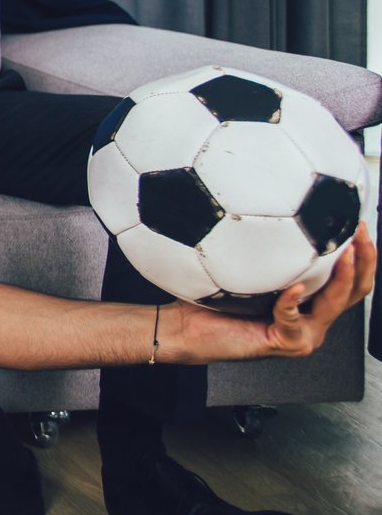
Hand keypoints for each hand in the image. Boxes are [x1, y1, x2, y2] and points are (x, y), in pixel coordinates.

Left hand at [165, 223, 375, 364]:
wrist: (187, 327)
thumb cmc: (212, 300)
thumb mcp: (246, 268)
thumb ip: (265, 251)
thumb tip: (269, 208)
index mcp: (308, 302)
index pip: (348, 279)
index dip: (362, 254)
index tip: (359, 224)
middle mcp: (312, 319)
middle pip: (354, 291)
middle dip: (364, 260)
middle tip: (361, 233)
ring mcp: (303, 333)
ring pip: (335, 304)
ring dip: (343, 277)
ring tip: (344, 253)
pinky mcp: (286, 343)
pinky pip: (293, 318)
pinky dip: (293, 301)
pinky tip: (294, 287)